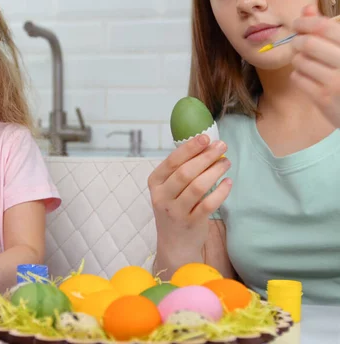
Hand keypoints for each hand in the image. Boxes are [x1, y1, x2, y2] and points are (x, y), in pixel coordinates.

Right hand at [148, 135, 231, 259]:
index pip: (171, 161)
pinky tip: (228, 183)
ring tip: (226, 162)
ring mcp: (175, 211)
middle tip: (222, 146)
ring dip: (214, 171)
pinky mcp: (190, 223)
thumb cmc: (175, 210)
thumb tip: (204, 145)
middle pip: (185, 172)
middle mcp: (162, 197)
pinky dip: (220, 192)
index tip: (206, 137)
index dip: (189, 148)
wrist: (175, 245)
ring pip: (197, 187)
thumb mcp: (169, 190)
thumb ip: (180, 170)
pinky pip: (208, 204)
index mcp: (155, 183)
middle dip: (205, 157)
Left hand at [291, 4, 339, 127]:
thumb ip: (328, 28)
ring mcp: (335, 83)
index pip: (324, 27)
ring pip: (300, 61)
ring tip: (307, 62)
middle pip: (308, 44)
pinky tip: (308, 76)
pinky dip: (298, 74)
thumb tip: (306, 9)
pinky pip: (297, 78)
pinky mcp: (323, 99)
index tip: (298, 24)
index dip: (306, 22)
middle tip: (298, 43)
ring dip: (298, 59)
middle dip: (297, 41)